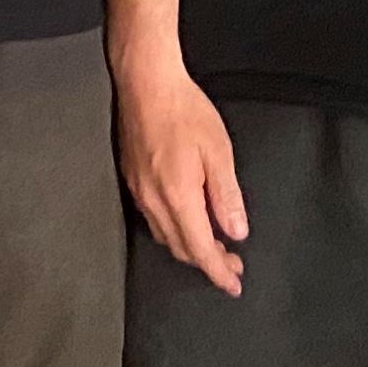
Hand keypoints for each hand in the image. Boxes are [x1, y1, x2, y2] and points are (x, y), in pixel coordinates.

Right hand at [114, 52, 248, 296]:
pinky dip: (174, 229)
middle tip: (231, 262)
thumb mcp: (219, 152)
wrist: (146, 82)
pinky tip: (186, 218)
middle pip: (181, 249)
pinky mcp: (132, 179)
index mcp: (178, 197)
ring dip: (190, 247)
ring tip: (212, 243)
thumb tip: (235, 231)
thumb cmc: (183, 110)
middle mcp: (154, 201)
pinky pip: (153, 219)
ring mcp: (139, 191)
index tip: (233, 284)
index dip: (218, 272)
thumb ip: (227, 196)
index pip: (200, 250)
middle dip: (207, 262)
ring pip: (165, 236)